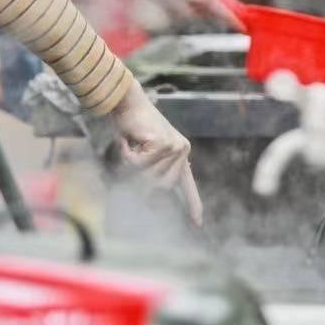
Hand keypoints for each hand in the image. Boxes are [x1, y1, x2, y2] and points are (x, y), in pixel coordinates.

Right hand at [111, 87, 201, 224]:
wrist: (127, 101)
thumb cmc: (132, 125)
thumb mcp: (145, 151)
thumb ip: (153, 170)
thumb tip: (152, 195)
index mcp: (180, 153)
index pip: (187, 183)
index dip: (192, 204)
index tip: (197, 223)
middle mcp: (182, 150)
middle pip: (160, 185)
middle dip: (141, 176)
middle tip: (131, 155)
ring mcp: (175, 147)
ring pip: (148, 176)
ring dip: (131, 162)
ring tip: (130, 144)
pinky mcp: (163, 144)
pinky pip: (139, 164)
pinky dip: (127, 154)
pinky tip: (128, 141)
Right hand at [118, 0, 243, 30]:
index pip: (221, 13)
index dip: (233, 21)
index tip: (242, 27)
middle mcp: (190, 8)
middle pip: (210, 16)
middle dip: (215, 11)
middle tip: (218, 0)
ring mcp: (179, 13)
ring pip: (197, 15)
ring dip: (200, 7)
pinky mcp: (170, 14)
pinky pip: (185, 14)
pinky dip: (188, 7)